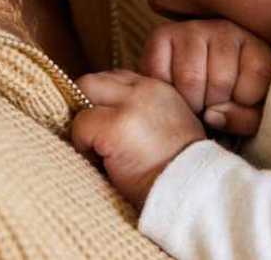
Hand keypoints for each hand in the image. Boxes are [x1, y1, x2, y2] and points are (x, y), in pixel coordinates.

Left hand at [72, 70, 205, 206]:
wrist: (190, 191)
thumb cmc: (179, 169)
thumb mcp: (172, 125)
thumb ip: (145, 110)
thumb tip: (112, 112)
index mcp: (159, 88)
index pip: (117, 78)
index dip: (105, 101)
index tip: (106, 123)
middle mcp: (144, 90)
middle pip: (94, 80)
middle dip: (87, 105)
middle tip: (94, 134)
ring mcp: (129, 105)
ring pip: (84, 94)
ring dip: (84, 122)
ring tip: (98, 149)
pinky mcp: (114, 126)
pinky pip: (80, 125)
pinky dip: (82, 144)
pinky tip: (101, 162)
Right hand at [140, 20, 270, 135]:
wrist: (196, 86)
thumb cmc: (230, 101)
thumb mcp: (252, 114)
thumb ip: (245, 119)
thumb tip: (211, 115)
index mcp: (255, 45)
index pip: (258, 75)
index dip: (246, 102)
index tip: (238, 103)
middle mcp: (224, 30)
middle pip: (221, 81)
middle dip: (213, 105)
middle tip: (211, 105)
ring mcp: (191, 29)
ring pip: (190, 79)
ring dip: (190, 102)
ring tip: (194, 101)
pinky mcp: (161, 35)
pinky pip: (160, 74)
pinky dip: (166, 92)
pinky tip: (175, 90)